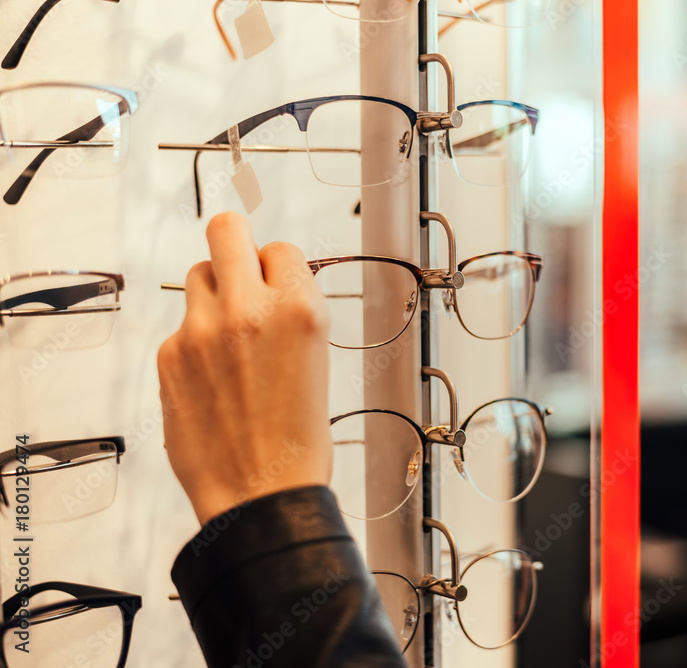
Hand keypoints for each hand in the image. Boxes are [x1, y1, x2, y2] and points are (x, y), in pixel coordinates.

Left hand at [157, 213, 332, 525]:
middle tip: (239, 259)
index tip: (277, 282)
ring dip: (215, 293)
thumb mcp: (318, 360)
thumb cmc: (298, 440)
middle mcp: (249, 310)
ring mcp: (202, 331)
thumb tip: (270, 281)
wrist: (261, 494)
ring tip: (230, 334)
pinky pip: (182, 325)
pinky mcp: (170, 354)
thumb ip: (292, 312)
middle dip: (235, 240)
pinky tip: (215, 377)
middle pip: (227, 229)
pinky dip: (197, 341)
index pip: (282, 248)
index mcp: (300, 310)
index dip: (280, 267)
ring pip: (200, 275)